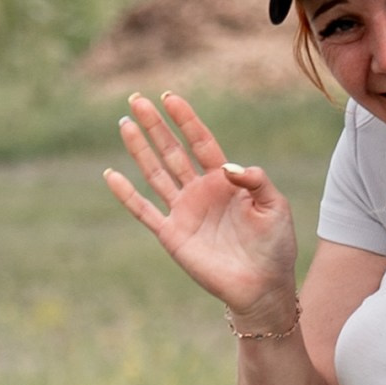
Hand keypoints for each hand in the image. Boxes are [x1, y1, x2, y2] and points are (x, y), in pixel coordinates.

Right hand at [103, 93, 300, 320]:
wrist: (262, 287)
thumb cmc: (274, 246)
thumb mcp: (275, 207)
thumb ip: (256, 181)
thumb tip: (226, 166)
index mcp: (225, 181)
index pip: (201, 142)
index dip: (186, 120)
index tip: (170, 97)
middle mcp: (200, 191)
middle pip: (172, 151)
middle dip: (155, 125)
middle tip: (137, 99)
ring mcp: (184, 211)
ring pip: (155, 173)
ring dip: (139, 149)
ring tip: (124, 123)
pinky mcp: (172, 234)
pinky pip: (144, 211)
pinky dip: (126, 194)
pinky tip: (111, 174)